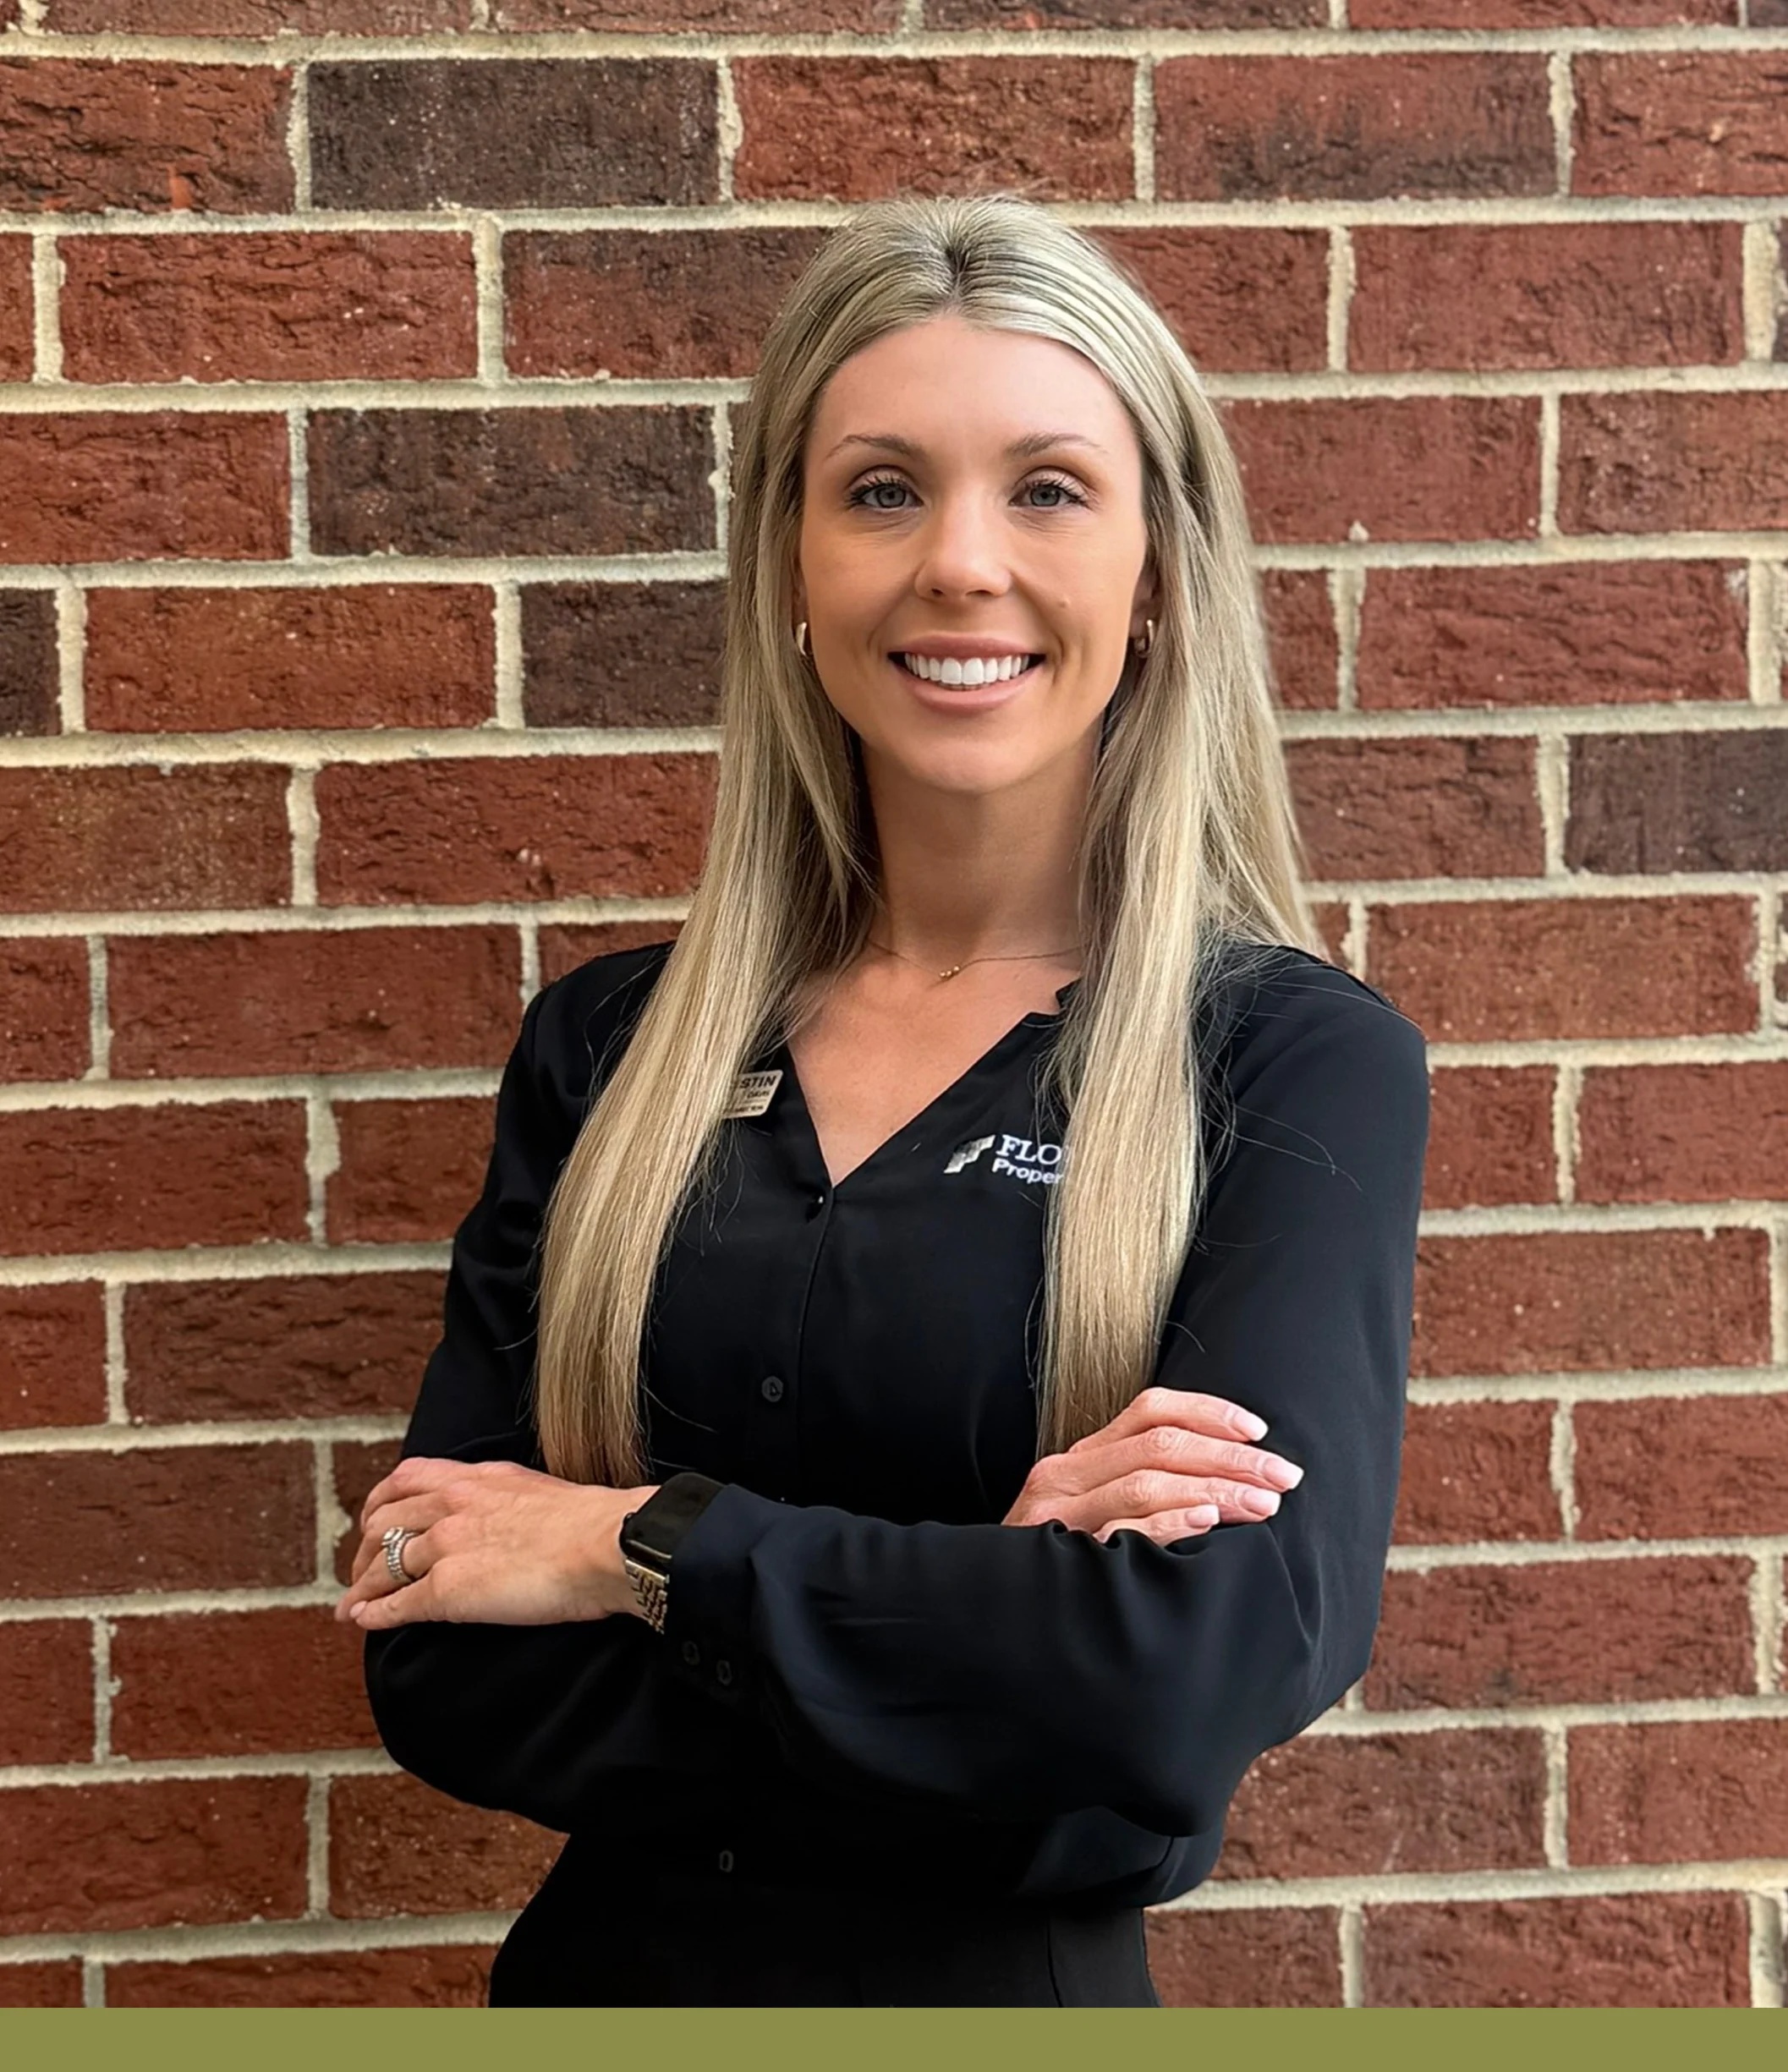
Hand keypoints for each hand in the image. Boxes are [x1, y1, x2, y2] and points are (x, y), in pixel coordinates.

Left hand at [333, 1456, 660, 1632]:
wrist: (606, 1544)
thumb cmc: (592, 1523)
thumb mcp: (536, 1490)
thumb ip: (508, 1498)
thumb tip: (509, 1517)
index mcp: (476, 1478)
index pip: (408, 1479)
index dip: (382, 1502)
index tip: (377, 1519)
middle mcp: (452, 1505)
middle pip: (384, 1521)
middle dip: (365, 1548)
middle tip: (361, 1569)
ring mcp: (446, 1546)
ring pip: (383, 1563)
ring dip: (361, 1585)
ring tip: (352, 1603)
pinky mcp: (447, 1590)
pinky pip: (396, 1604)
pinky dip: (372, 1613)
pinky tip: (362, 1621)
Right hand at [1001, 1385, 1303, 1545]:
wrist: (1000, 1619)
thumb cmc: (1063, 1569)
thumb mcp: (1093, 1512)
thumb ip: (1142, 1486)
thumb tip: (1228, 1477)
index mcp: (1082, 1457)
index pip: (1150, 1410)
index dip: (1209, 1412)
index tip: (1260, 1431)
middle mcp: (1065, 1475)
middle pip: (1159, 1444)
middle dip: (1231, 1457)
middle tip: (1284, 1476)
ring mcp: (1059, 1516)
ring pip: (1146, 1481)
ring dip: (1215, 1488)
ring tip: (1263, 1505)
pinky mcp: (1060, 1559)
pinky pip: (1122, 1532)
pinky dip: (1170, 1522)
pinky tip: (1208, 1522)